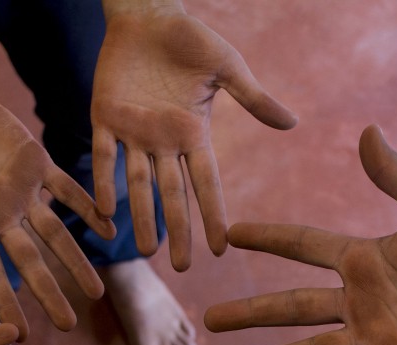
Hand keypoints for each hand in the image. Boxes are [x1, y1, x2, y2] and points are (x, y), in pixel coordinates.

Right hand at [0, 86, 115, 338]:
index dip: (5, 302)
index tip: (20, 335)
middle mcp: (2, 216)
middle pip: (31, 263)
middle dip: (50, 293)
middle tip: (69, 326)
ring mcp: (23, 193)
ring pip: (56, 233)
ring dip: (77, 262)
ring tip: (97, 293)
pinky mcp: (39, 164)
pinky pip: (69, 190)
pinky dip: (89, 208)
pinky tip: (110, 229)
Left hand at [92, 8, 296, 270]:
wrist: (147, 13)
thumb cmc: (190, 38)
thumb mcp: (228, 67)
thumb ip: (254, 98)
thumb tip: (293, 122)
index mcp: (194, 134)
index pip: (206, 184)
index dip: (212, 215)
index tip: (221, 248)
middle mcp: (164, 142)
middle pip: (173, 195)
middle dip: (179, 231)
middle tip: (182, 268)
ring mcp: (134, 132)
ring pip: (139, 184)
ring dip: (142, 218)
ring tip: (146, 252)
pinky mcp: (105, 117)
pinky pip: (103, 155)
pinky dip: (104, 180)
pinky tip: (106, 209)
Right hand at [211, 125, 396, 344]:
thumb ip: (395, 174)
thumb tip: (366, 131)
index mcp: (365, 257)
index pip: (302, 248)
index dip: (267, 240)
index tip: (230, 237)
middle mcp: (362, 299)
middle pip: (292, 307)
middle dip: (251, 314)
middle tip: (211, 321)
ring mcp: (377, 335)